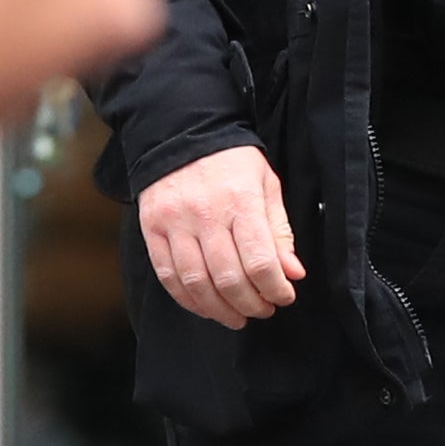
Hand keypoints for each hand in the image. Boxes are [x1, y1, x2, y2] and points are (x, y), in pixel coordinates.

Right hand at [137, 142, 301, 327]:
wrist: (182, 130)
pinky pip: (167, 275)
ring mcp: (174, 222)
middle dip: (251, 304)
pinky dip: (188, 299)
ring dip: (220, 310)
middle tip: (262, 310)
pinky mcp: (152, 228)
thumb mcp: (266, 185)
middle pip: (229, 278)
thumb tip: (292, 273)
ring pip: (197, 283)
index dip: (275, 290)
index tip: (283, 297)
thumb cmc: (231, 160)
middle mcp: (205, 213)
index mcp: (240, 200)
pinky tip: (205, 306)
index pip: (260, 262)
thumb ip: (279, 231)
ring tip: (236, 316)